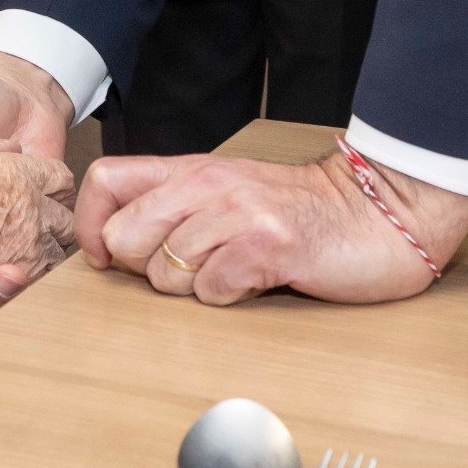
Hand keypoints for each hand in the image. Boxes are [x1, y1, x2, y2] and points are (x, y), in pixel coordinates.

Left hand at [75, 147, 467, 305]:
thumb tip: (117, 247)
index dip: (90, 225)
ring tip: (231, 272)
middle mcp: (208, 184)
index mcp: (191, 170)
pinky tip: (255, 282)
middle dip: (143, 269)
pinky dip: (228, 298)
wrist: (377, 213)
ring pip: (166, 272)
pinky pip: (213, 290)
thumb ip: (176, 208)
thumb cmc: (299, 214)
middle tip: (188, 269)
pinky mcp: (268, 247)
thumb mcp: (228, 195)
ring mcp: (238, 213)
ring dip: (192, 288)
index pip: (106, 180)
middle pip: (125, 236)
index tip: (106, 257)